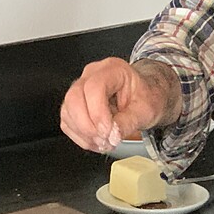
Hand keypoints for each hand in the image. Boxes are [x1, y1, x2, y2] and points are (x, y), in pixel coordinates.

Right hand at [60, 58, 179, 152]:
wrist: (146, 97)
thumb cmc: (146, 97)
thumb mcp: (146, 110)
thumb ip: (128, 122)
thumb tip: (112, 135)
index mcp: (113, 70)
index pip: (94, 87)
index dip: (98, 112)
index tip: (108, 131)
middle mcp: (92, 75)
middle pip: (74, 97)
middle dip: (87, 125)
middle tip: (104, 140)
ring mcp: (80, 88)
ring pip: (68, 111)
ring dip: (83, 133)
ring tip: (103, 143)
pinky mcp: (74, 104)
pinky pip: (67, 121)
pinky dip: (79, 136)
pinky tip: (95, 141)